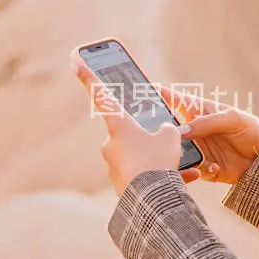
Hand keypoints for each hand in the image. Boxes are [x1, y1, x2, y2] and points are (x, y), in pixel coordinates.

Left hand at [71, 50, 186, 197]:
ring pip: (139, 157)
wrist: (152, 199)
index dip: (88, 76)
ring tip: (177, 166)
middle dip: (148, 139)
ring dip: (157, 160)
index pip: (101, 95)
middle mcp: (111, 144)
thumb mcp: (170, 136)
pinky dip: (160, 177)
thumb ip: (166, 129)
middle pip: (130, 134)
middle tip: (165, 145)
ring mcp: (114, 165)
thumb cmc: (158, 160)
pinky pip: (143, 176)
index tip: (74, 60)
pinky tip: (184, 179)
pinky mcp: (121, 184)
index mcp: (119, 125)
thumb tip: (162, 133)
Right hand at [155, 83, 258, 185]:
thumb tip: (182, 130)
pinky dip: (200, 169)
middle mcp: (195, 131)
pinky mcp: (203, 169)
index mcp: (200, 113)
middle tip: (154, 134)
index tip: (142, 89)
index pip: (176, 100)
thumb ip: (207, 122)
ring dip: (178, 155)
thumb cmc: (252, 130)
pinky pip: (191, 171)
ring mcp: (198, 150)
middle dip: (159, 132)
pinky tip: (214, 167)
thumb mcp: (232, 119)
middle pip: (169, 130)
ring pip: (175, 153)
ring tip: (185, 155)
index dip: (160, 95)